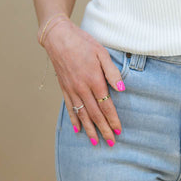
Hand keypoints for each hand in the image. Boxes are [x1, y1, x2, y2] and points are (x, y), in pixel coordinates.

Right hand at [43, 20, 124, 145]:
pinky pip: (70, 108)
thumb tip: (122, 88)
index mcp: (94, 79)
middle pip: (95, 114)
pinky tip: (77, 130)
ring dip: (90, 130)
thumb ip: (112, 72)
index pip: (106, 105)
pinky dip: (74, 120)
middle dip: (104, 129)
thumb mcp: (101, 52)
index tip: (118, 130)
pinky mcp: (64, 88)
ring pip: (82, 114)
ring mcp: (71, 90)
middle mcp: (82, 88)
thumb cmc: (83, 42)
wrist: (58, 38)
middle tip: (111, 142)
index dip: (112, 119)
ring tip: (96, 142)